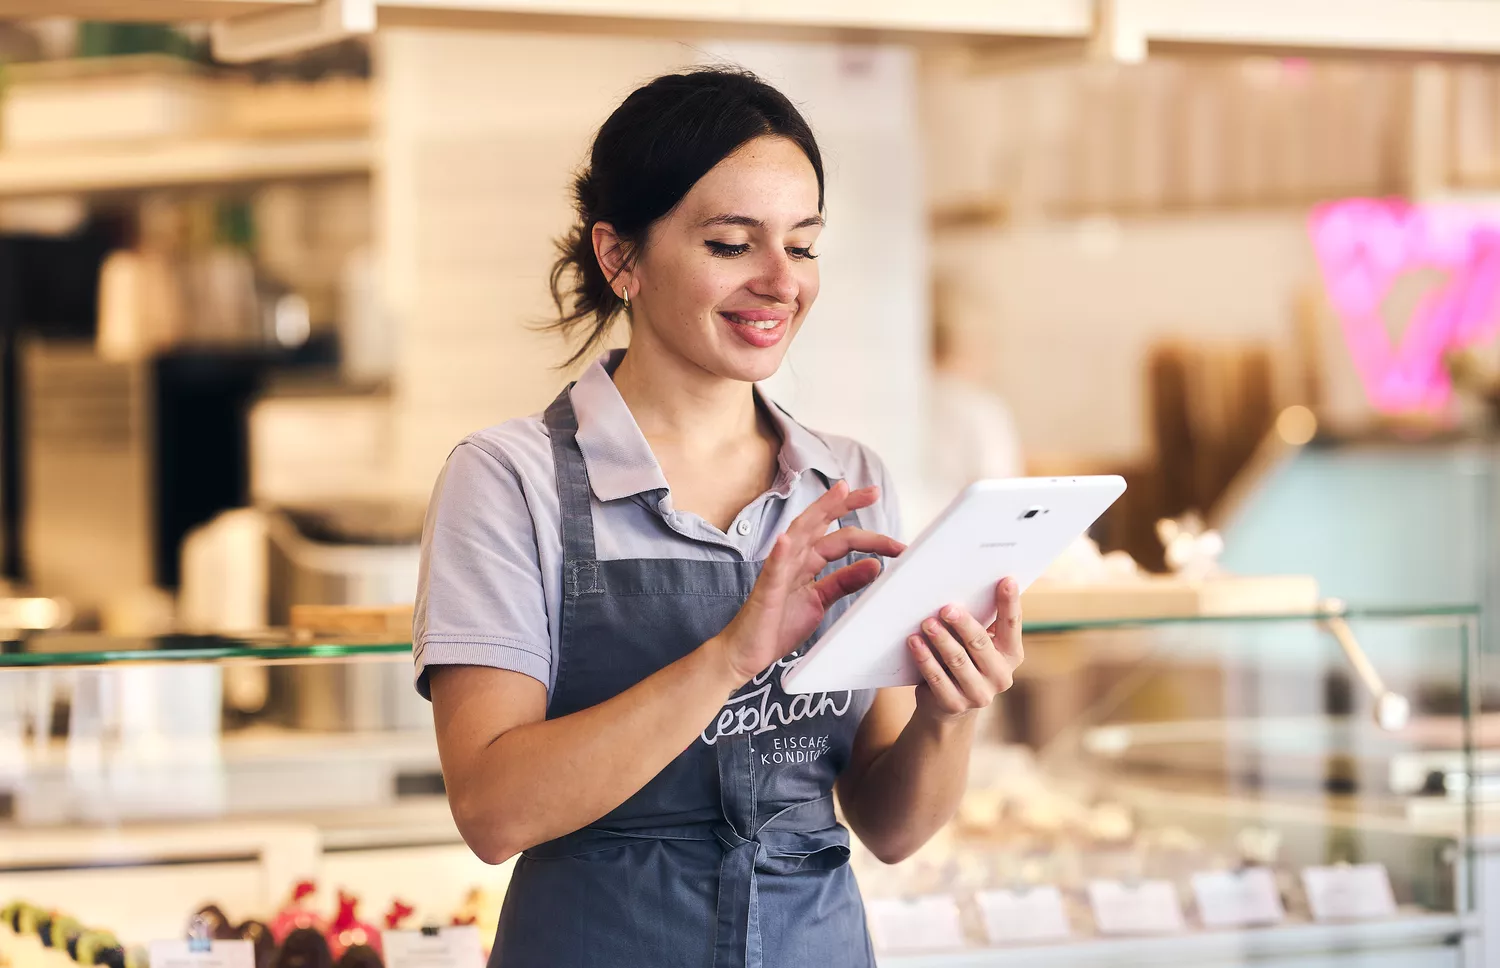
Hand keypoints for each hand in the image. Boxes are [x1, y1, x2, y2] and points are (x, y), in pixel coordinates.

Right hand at [712, 481, 905, 683]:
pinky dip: (779, 554)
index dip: (867, 533)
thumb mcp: (820, 601)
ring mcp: (778, 573)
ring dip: (818, 512)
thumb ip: (844, 582)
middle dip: (845, 505)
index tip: (893, 534)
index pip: (839, 538)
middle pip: (820, 524)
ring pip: (798, 535)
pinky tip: (786, 539)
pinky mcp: (765, 592)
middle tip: (873, 491)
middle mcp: (793, 560)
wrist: (747, 652)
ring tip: (838, 493)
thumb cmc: (778, 625)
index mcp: (807, 562)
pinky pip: (772, 570)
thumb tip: (874, 565)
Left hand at [908, 578, 1023, 723]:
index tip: (1006, 580)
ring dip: (941, 639)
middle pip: (981, 643)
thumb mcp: (978, 644)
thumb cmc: (965, 660)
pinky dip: (925, 658)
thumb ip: (981, 621)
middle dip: (963, 624)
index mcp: (1011, 654)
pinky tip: (915, 642)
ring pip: (958, 660)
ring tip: (926, 623)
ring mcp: (979, 693)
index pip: (1012, 624)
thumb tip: (967, 583)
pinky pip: (937, 678)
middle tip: (946, 608)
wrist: (949, 706)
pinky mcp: (955, 704)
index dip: (1009, 602)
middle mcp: (1001, 676)